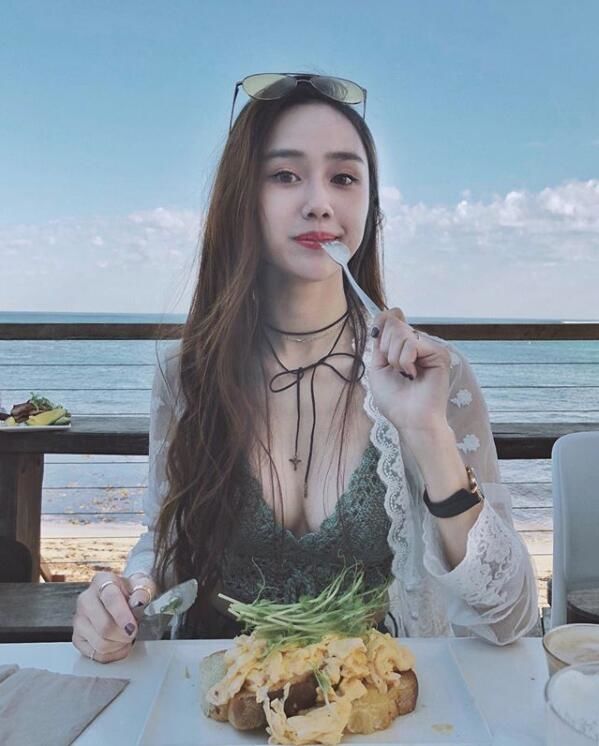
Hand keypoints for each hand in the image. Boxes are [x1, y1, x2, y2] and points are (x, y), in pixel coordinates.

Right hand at [72, 571, 156, 662]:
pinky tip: (118, 644)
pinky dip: (111, 654)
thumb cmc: (132, 591)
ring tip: (126, 637)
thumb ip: (142, 592)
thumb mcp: (142, 585)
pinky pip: (95, 654)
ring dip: (119, 645)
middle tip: (133, 631)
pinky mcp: (77, 637)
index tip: (133, 627)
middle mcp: (86, 599)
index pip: (110, 599)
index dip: (122, 616)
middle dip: (124, 635)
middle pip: (104, 627)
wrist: (124, 596)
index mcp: (102, 581)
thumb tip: (139, 602)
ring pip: (99, 643)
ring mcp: (79, 619)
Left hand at [367, 309, 451, 435]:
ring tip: (406, 375)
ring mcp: (428, 348)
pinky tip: (413, 375)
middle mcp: (417, 344)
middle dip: (386, 349)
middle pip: (393, 324)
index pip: (391, 319)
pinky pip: (412, 343)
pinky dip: (405, 361)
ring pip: (401, 332)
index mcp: (402, 347)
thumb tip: (386, 314)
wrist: (410, 419)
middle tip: (396, 370)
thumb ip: (380, 341)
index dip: (382, 321)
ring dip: (395, 358)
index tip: (376, 335)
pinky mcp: (439, 353)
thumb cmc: (394, 399)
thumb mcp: (378, 366)